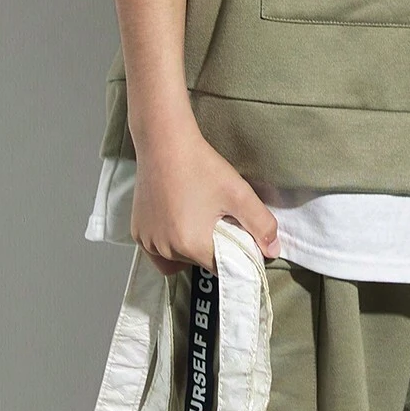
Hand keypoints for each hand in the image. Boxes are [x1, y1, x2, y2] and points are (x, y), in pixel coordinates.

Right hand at [129, 112, 281, 275]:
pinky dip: (169, 243)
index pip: (221, 268)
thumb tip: (272, 251)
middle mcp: (165, 249)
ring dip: (189, 248)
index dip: (233, 256)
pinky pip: (157, 250)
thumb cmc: (201, 166)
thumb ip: (261, 224)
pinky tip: (178, 219)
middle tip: (217, 220)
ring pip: (176, 260)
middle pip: (198, 263)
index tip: (236, 236)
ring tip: (197, 217)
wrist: (164, 142)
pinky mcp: (137, 231)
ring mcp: (148, 241)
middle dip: (210, 249)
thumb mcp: (239, 193)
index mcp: (192, 245)